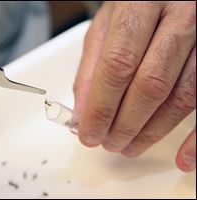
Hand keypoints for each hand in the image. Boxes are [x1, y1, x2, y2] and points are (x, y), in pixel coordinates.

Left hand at [74, 2, 195, 171]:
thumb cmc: (135, 5)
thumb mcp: (105, 26)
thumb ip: (93, 67)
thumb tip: (83, 111)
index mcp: (140, 4)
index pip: (118, 64)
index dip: (102, 106)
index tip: (90, 132)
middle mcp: (180, 16)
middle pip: (151, 84)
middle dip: (125, 124)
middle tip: (108, 142)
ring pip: (181, 96)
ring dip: (152, 131)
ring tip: (128, 145)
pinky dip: (196, 137)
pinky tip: (182, 156)